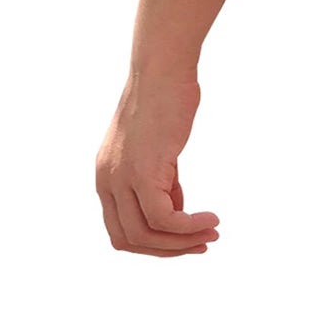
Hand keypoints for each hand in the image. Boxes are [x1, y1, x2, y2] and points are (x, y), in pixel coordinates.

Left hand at [96, 73, 219, 255]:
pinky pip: (164, 217)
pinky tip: (210, 219)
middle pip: (130, 240)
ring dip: (183, 241)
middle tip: (203, 243)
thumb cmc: (166, 99)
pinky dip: (189, 225)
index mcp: (106, 178)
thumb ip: (160, 178)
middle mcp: (107, 182)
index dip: (154, 244)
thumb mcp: (158, 147)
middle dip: (169, 249)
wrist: (163, 69)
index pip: (121, 230)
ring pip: (147, 234)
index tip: (186, 239)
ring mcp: (122, 178)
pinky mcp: (143, 171)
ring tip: (212, 233)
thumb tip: (174, 208)